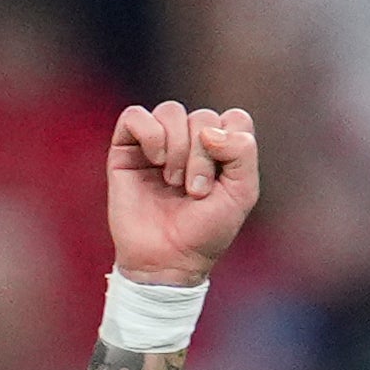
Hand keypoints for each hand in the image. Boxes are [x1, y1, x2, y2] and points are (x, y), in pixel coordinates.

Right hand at [105, 104, 261, 285]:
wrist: (168, 259)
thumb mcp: (242, 193)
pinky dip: (149, 134)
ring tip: (173, 181)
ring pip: (170, 111)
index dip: (231, 143)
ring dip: (177, 148)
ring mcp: (158, 142)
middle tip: (196, 190)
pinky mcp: (127, 148)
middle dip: (202, 155)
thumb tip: (209, 131)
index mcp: (221, 148)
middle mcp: (190, 140)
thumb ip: (242, 152)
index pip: (234, 118)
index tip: (223, 179)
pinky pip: (134, 115)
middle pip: (202, 117)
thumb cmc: (206, 230)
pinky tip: (155, 161)